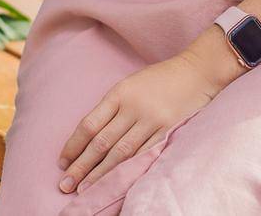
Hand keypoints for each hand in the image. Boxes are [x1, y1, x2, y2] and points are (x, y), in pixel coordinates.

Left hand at [56, 49, 225, 194]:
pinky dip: (128, 170)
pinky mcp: (168, 131)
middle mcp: (133, 107)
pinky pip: (143, 155)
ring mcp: (151, 120)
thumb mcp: (131, 84)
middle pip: (101, 142)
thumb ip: (113, 107)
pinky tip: (116, 182)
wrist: (197, 71)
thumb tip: (90, 138)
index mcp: (120, 93)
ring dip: (101, 174)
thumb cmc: (160, 78)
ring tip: (85, 189)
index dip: (73, 145)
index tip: (62, 162)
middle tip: (66, 184)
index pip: (89, 124)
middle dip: (82, 166)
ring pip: (120, 153)